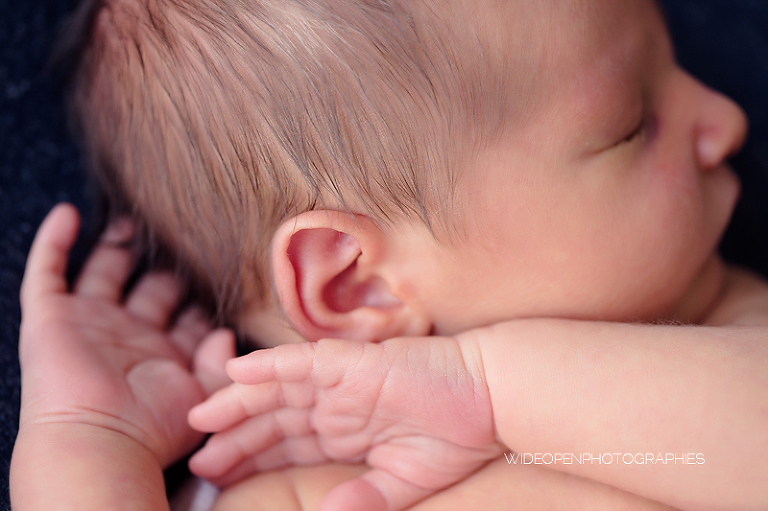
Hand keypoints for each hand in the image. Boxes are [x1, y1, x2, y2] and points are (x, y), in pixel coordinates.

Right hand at [18, 204, 231, 467]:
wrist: (101, 440)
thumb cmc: (154, 428)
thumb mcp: (206, 393)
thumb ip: (222, 361)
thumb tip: (226, 332)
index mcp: (165, 355)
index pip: (187, 314)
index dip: (203, 293)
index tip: (226, 261)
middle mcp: (128, 336)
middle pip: (149, 288)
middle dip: (166, 264)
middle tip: (186, 230)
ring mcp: (89, 324)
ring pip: (103, 272)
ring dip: (117, 245)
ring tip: (135, 217)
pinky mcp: (50, 318)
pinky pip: (47, 272)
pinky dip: (55, 241)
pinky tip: (69, 213)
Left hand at [188, 336, 503, 510]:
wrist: (493, 398)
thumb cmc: (457, 436)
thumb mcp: (406, 480)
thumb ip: (367, 497)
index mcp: (348, 430)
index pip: (290, 445)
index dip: (254, 459)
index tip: (219, 477)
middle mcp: (338, 404)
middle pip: (276, 420)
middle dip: (236, 438)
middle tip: (199, 457)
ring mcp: (344, 380)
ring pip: (279, 389)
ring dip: (239, 402)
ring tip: (202, 418)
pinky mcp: (355, 362)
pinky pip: (303, 361)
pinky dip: (270, 366)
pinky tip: (238, 372)